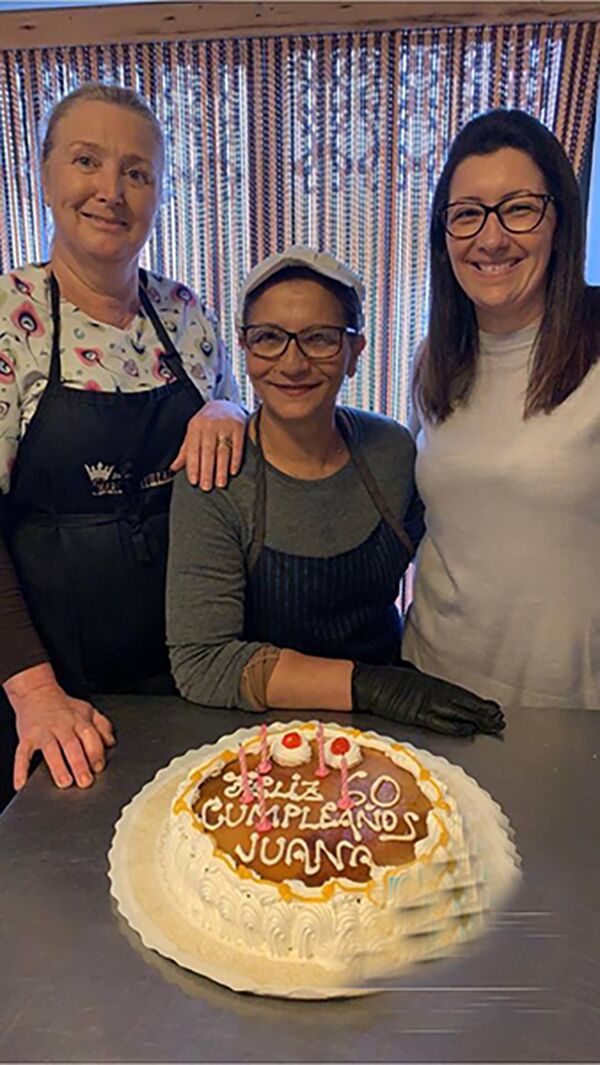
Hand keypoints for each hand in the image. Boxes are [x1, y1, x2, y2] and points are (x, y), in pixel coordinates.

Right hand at [6, 668, 115, 789]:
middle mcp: (61, 726)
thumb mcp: (87, 710)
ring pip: (50, 749)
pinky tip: (22, 783)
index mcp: (78, 721)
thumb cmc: (64, 706)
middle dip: (79, 763)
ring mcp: (42, 732)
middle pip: (72, 744)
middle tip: (84, 780)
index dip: (95, 752)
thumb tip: (111, 742)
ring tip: (64, 781)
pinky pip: (22, 754)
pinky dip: (20, 769)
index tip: (98, 767)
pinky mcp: (26, 738)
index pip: (90, 736)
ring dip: (58, 766)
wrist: (36, 692)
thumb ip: (102, 726)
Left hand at [170, 400, 246, 489]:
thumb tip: (174, 468)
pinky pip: (237, 446)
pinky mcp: (239, 427)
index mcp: (196, 426)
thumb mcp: (193, 432)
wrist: (225, 402)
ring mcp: (225, 426)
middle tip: (206, 486)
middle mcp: (210, 425)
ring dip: (221, 469)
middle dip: (207, 471)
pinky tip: (233, 471)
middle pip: (208, 451)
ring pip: (223, 450)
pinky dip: (235, 460)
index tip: (194, 480)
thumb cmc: (207, 421)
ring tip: (220, 483)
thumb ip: (185, 451)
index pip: (193, 449)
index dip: (193, 466)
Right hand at [351, 662, 504, 736]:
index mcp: (432, 683)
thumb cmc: (385, 680)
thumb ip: (425, 686)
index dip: (479, 702)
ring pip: (457, 712)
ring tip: (492, 725)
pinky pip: (440, 722)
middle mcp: (432, 692)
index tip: (494, 707)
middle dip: (484, 712)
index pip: (462, 694)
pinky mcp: (416, 714)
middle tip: (500, 720)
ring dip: (476, 719)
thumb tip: (437, 691)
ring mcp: (425, 703)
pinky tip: (468, 729)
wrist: (366, 683)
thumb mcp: (410, 678)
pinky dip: (455, 726)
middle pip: (464, 703)